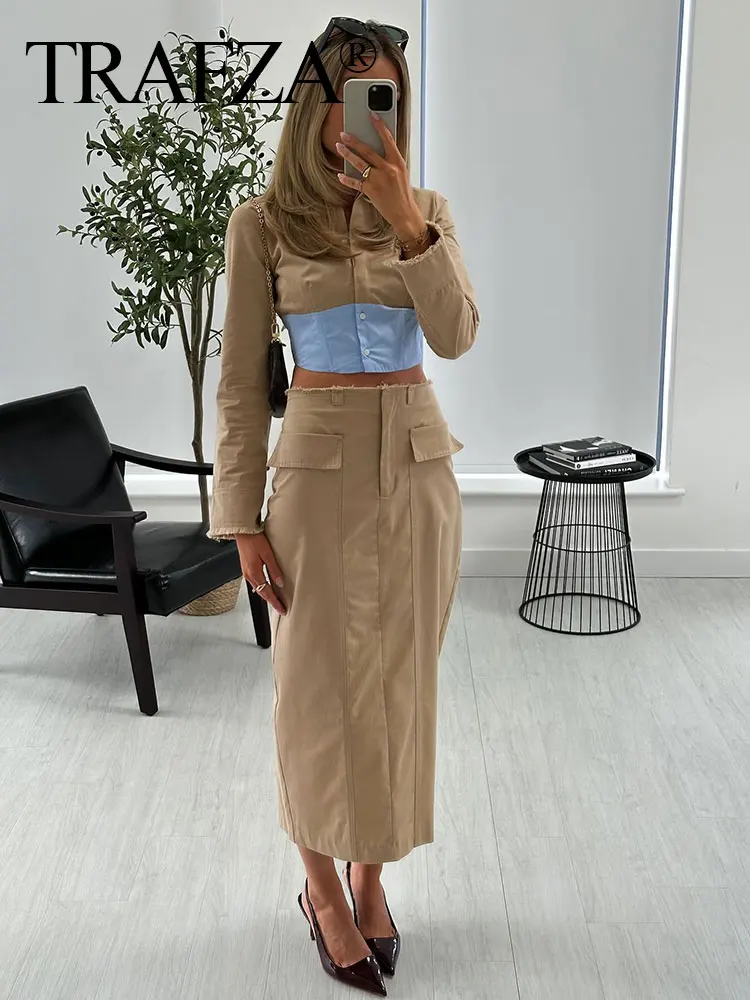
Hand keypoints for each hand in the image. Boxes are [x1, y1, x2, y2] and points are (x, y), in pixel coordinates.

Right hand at [235, 532, 286, 614]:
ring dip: (267, 596)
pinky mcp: (246, 568)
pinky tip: (266, 588)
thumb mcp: (268, 554)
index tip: (282, 609)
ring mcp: (246, 572)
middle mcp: (249, 575)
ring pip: (258, 589)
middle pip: (262, 593)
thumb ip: (274, 569)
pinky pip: (255, 583)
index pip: (267, 592)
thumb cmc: (255, 540)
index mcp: (254, 573)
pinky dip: (262, 588)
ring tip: (276, 601)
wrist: (242, 532)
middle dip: (272, 602)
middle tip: (281, 608)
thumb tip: (280, 583)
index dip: (275, 602)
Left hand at [336, 113, 426, 241]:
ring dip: (347, 154)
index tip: (372, 116)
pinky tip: (340, 175)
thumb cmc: (403, 194)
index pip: (388, 140)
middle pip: (368, 151)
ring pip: (359, 163)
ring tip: (339, 147)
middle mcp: (388, 169)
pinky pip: (355, 182)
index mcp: (398, 162)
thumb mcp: (402, 173)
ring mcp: (379, 180)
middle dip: (354, 141)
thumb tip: (378, 150)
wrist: (404, 214)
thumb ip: (391, 161)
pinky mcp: (371, 191)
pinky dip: (347, 179)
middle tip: (344, 134)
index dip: (379, 126)